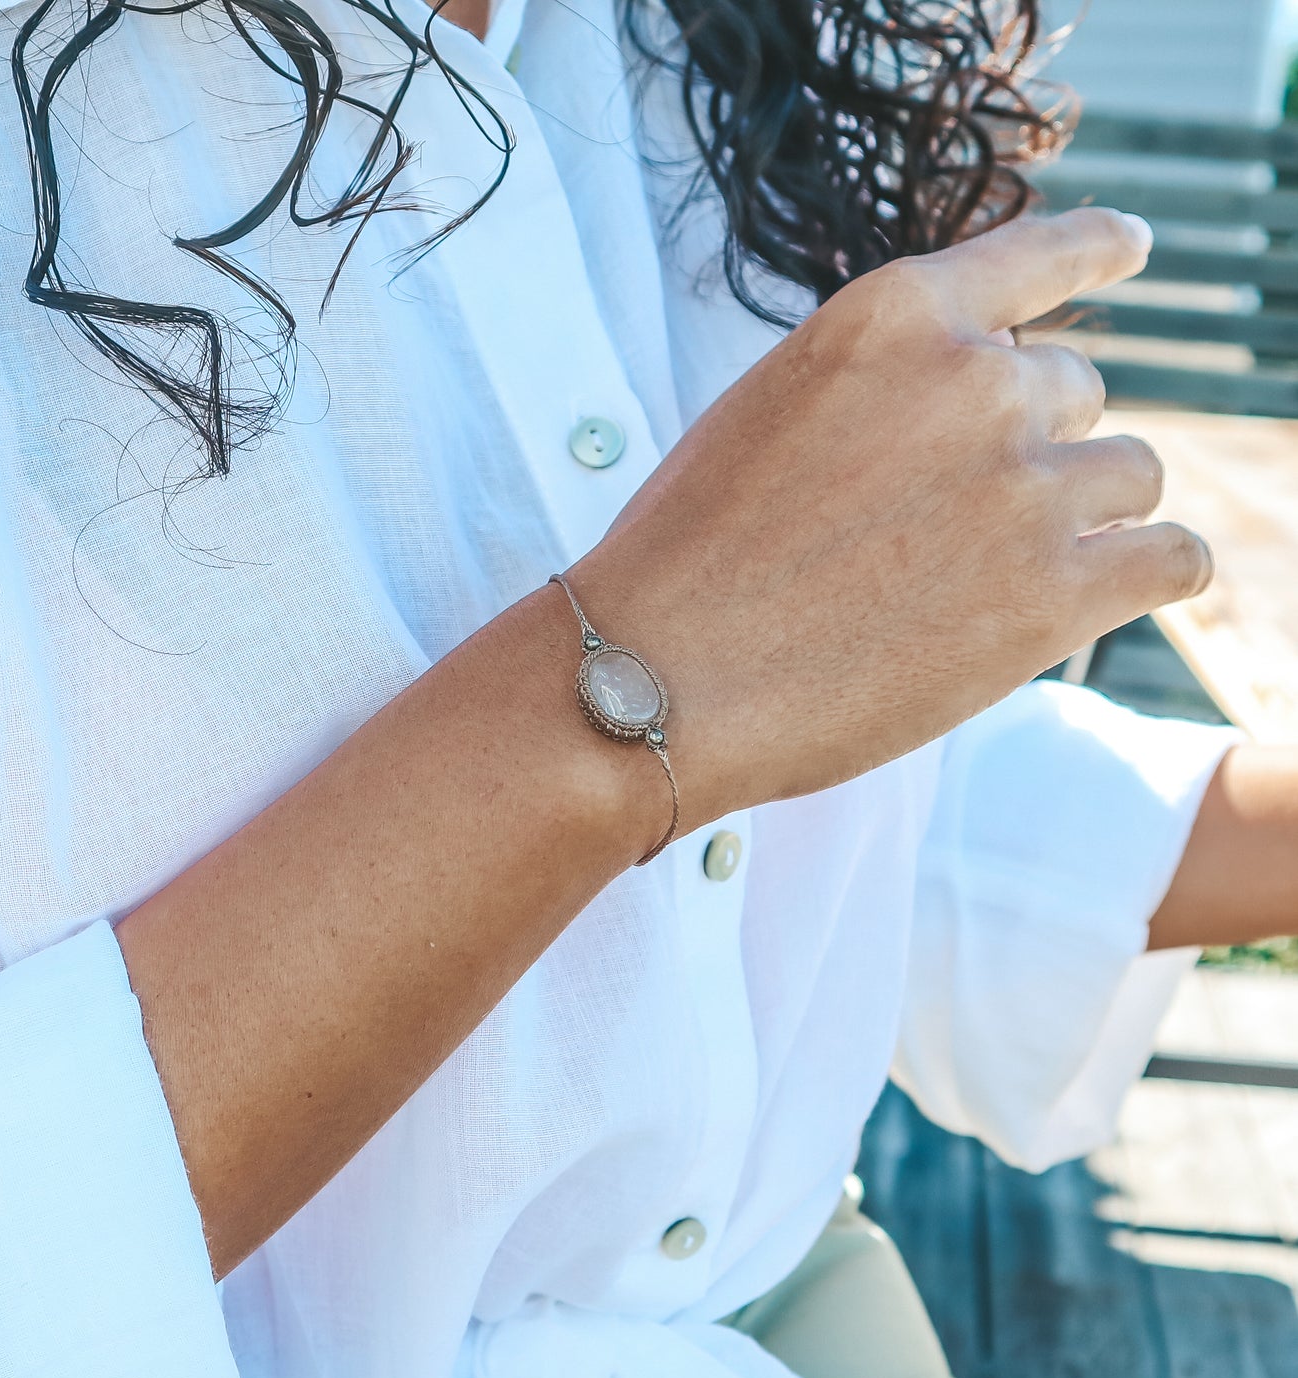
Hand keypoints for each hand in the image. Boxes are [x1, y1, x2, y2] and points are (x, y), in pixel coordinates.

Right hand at [569, 209, 1212, 829]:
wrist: (657, 677)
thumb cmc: (690, 562)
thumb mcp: (776, 411)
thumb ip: (885, 389)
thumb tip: (983, 415)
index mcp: (898, 315)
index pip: (1039, 255)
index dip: (1096, 251)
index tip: (1132, 249)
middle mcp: (976, 380)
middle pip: (1077, 393)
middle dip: (1033, 452)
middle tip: (953, 532)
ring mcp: (1024, 486)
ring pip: (1130, 477)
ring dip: (1085, 520)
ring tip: (1002, 580)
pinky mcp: (1055, 594)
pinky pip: (1172, 560)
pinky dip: (1156, 572)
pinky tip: (1123, 590)